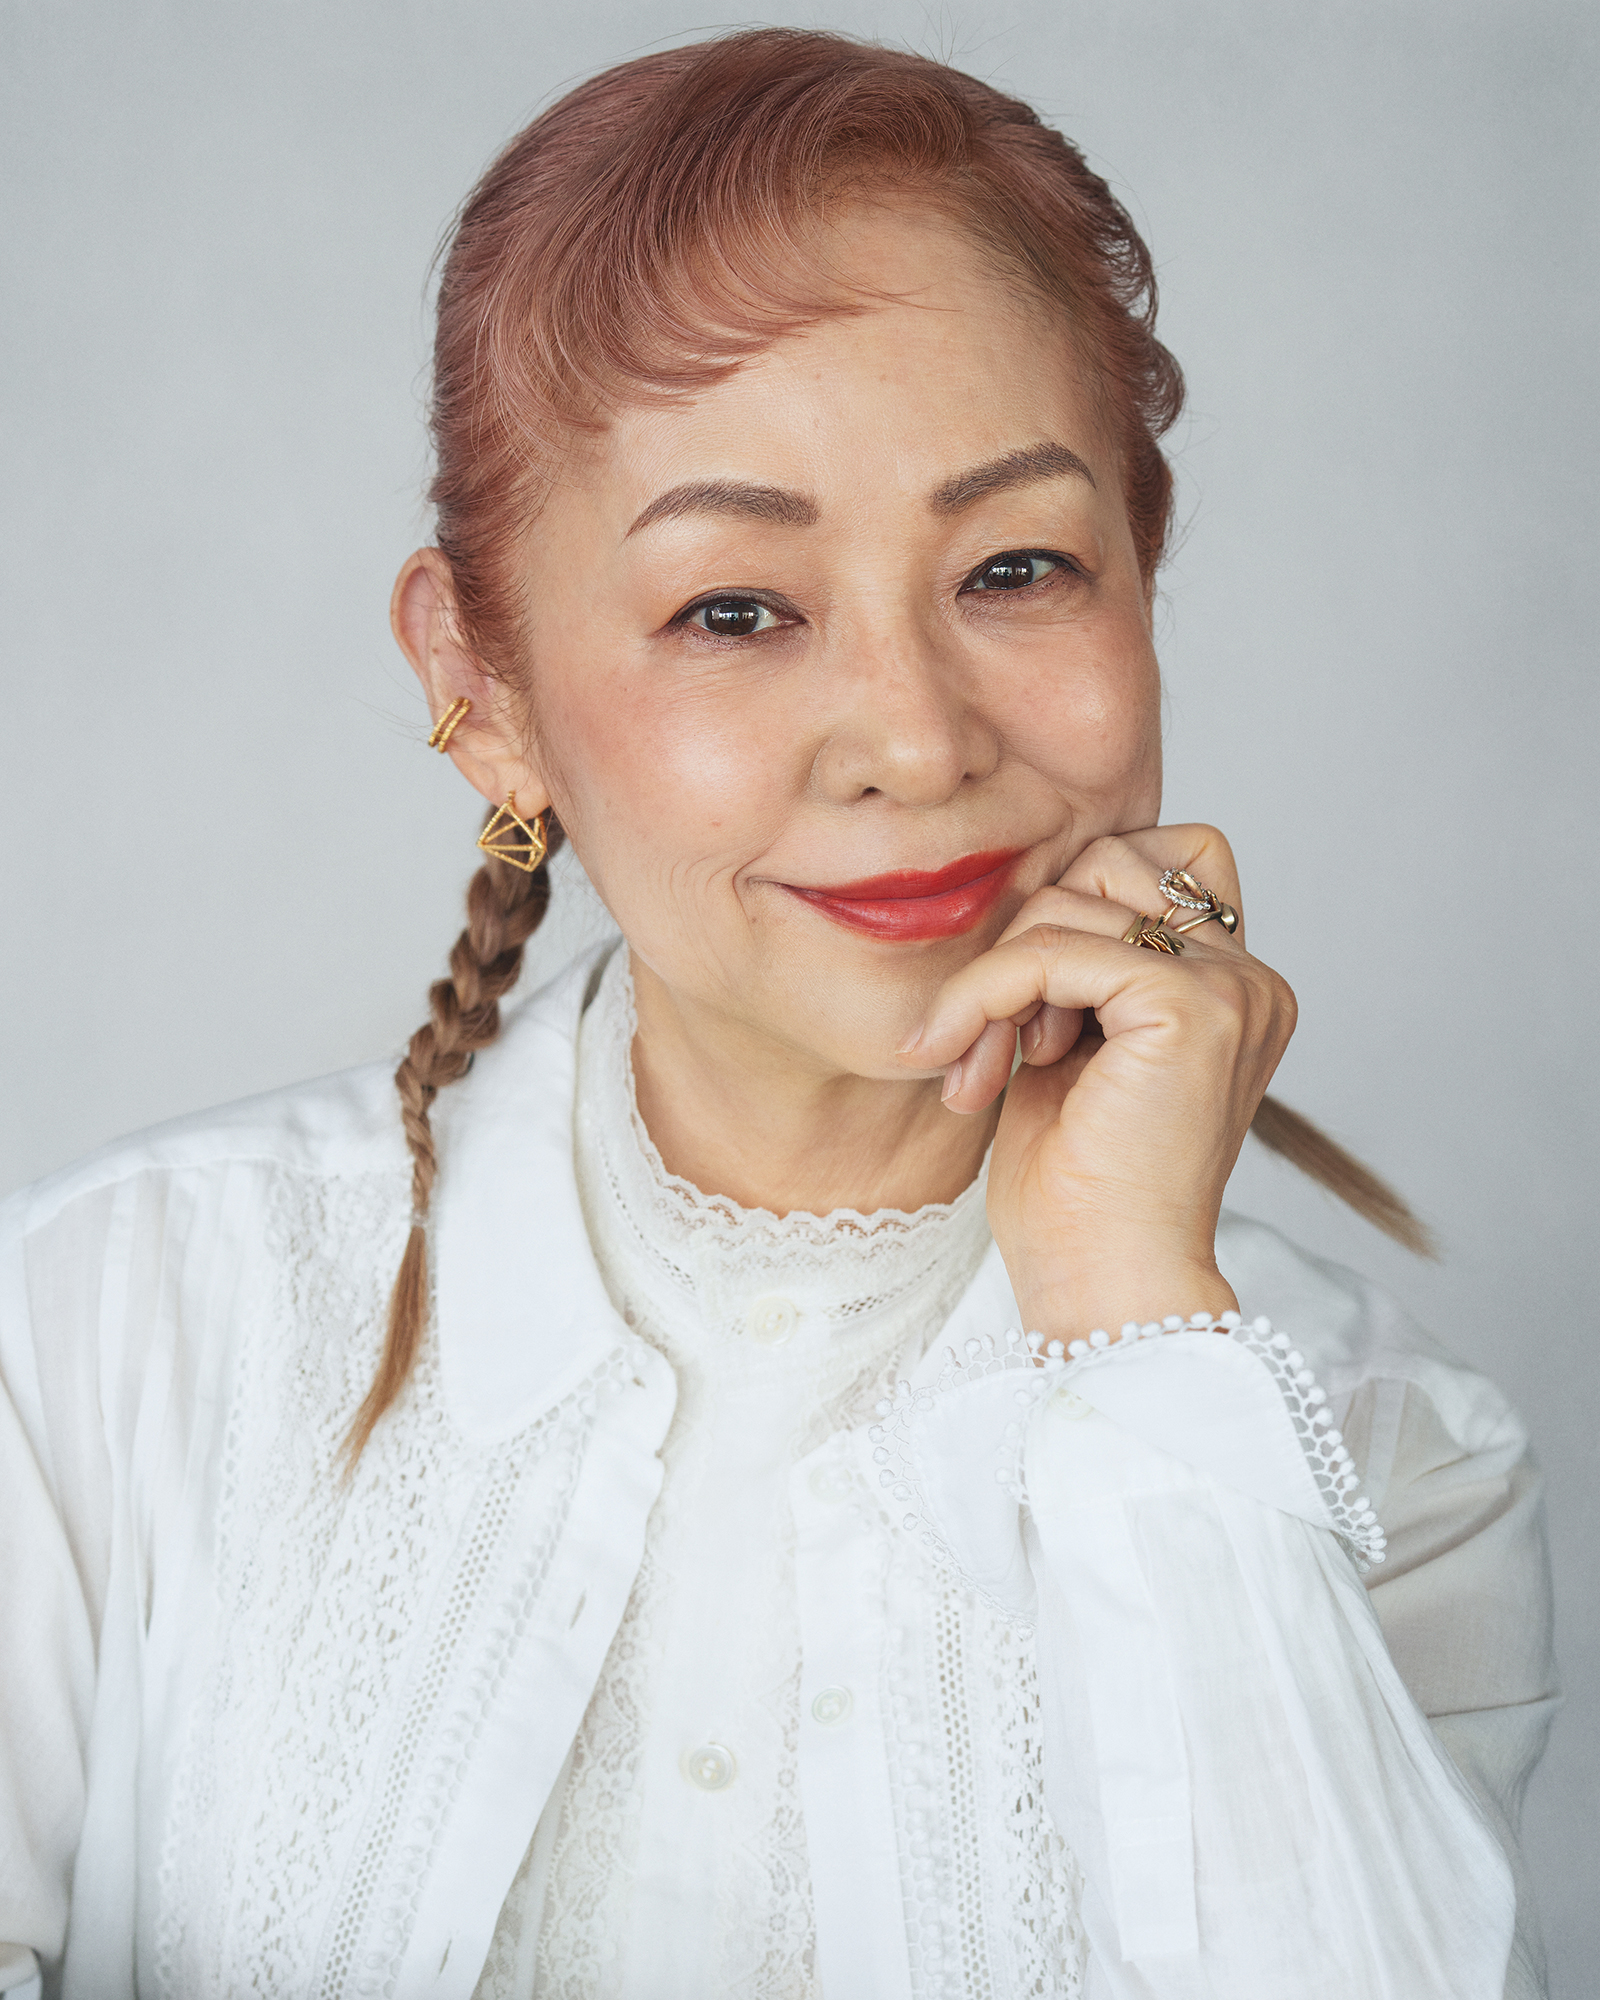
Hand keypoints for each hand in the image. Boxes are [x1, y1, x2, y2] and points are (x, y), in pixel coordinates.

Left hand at [897, 826, 1295, 1341]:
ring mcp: (1230, 990)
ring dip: (997, 978)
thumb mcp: (1067, 1050)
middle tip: (986, 1045)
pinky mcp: (1190, 1007)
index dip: (1067, 916)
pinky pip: (1053, 947)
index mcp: (1232, 991)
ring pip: (1071, 897)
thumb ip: (1068, 965)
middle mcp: (1249, 982)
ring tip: (985, 1067)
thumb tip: (1023, 882)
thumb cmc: (1075, 1195)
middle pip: (1110, 860)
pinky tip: (977, 1069)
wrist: (1100, 1285)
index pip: (1150, 863)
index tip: (1020, 1018)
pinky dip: (990, 994)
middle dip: (1024, 941)